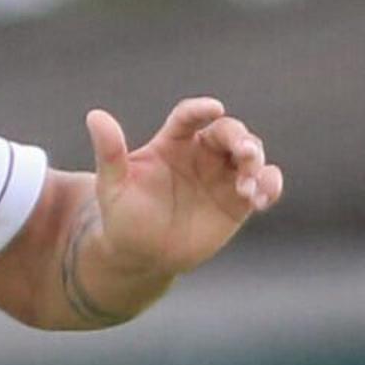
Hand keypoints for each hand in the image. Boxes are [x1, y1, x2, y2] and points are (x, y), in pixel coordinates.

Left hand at [85, 98, 282, 286]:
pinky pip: (265, 184)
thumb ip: (109, 152)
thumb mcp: (112, 186)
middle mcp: (202, 152)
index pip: (189, 117)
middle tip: (244, 154)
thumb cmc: (123, 217)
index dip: (201, 109)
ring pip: (251, 155)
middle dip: (241, 139)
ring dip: (256, 164)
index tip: (213, 108)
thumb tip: (95, 115)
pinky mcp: (239, 199)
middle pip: (228, 132)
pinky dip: (270, 185)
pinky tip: (261, 198)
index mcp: (172, 142)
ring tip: (247, 185)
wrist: (140, 256)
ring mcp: (223, 174)